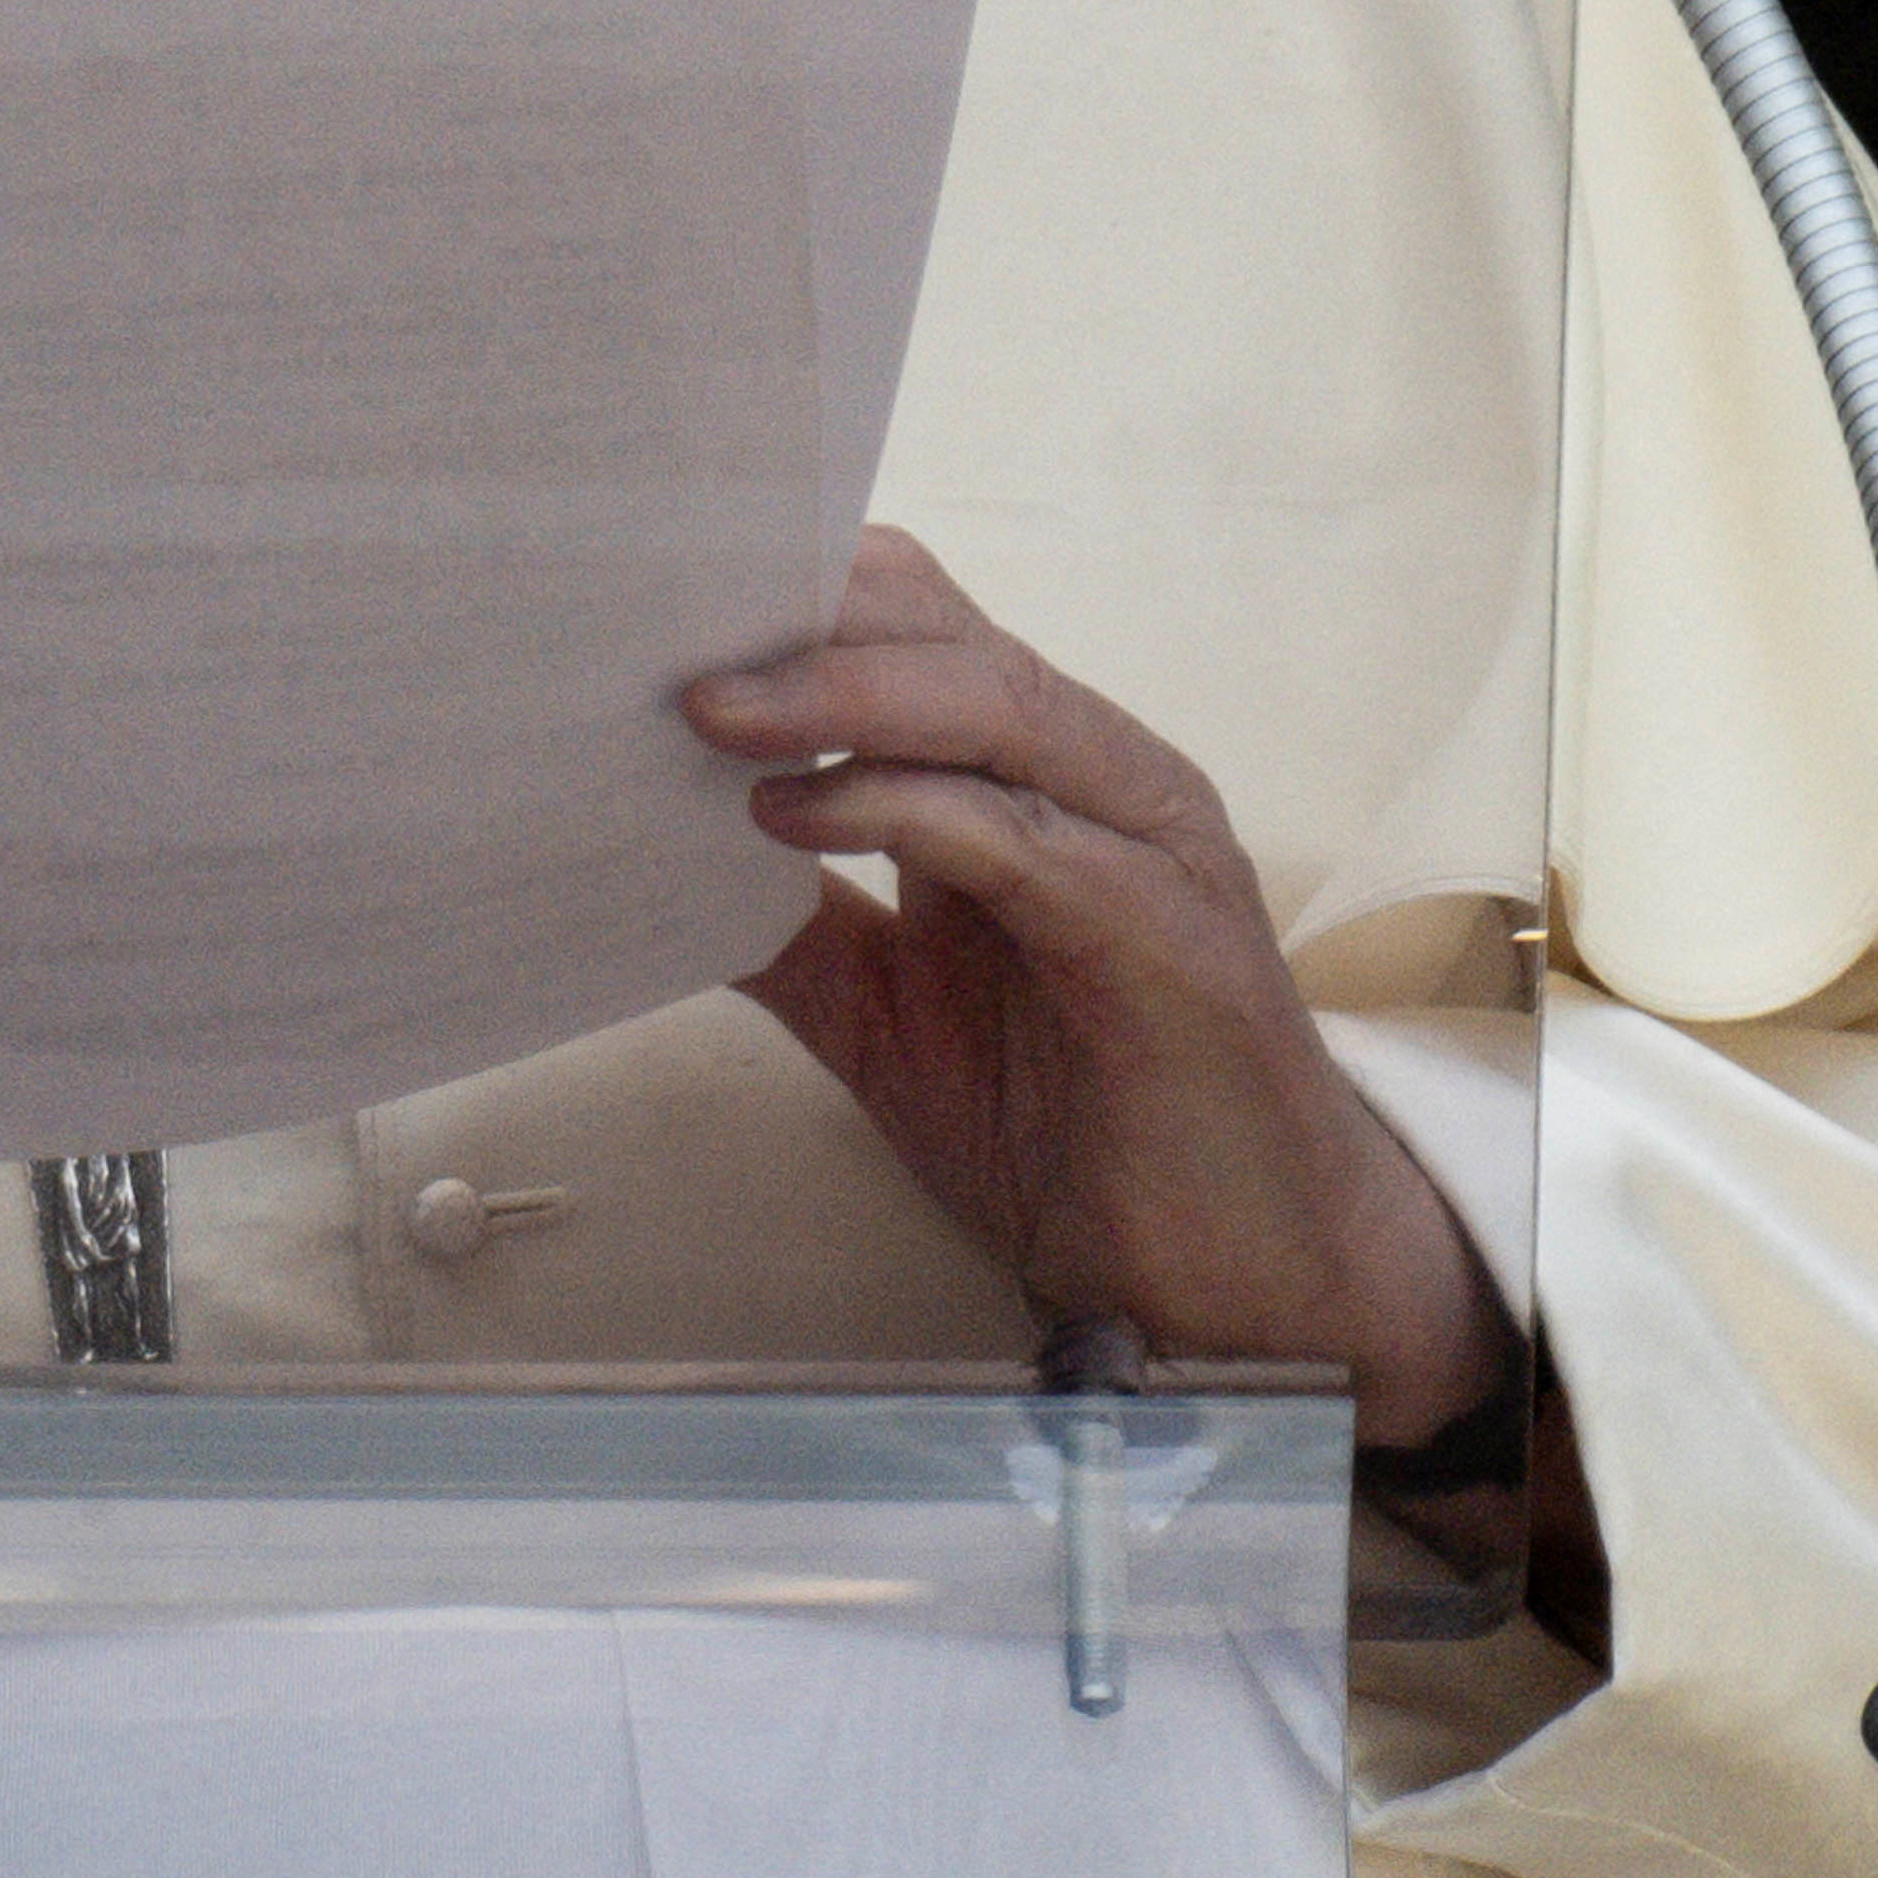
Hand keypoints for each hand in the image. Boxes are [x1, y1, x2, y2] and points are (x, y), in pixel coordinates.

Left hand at [687, 529, 1520, 1455]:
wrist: (1234, 1280)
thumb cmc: (1072, 1133)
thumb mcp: (887, 1022)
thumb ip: (794, 933)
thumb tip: (643, 871)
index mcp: (1036, 778)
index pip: (916, 629)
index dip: (794, 597)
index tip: (657, 601)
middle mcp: (1097, 778)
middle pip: (945, 634)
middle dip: (801, 616)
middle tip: (658, 625)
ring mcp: (1141, 842)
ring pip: (989, 704)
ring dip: (839, 693)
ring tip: (709, 710)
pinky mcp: (1160, 929)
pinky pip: (1018, 833)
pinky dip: (898, 807)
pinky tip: (791, 815)